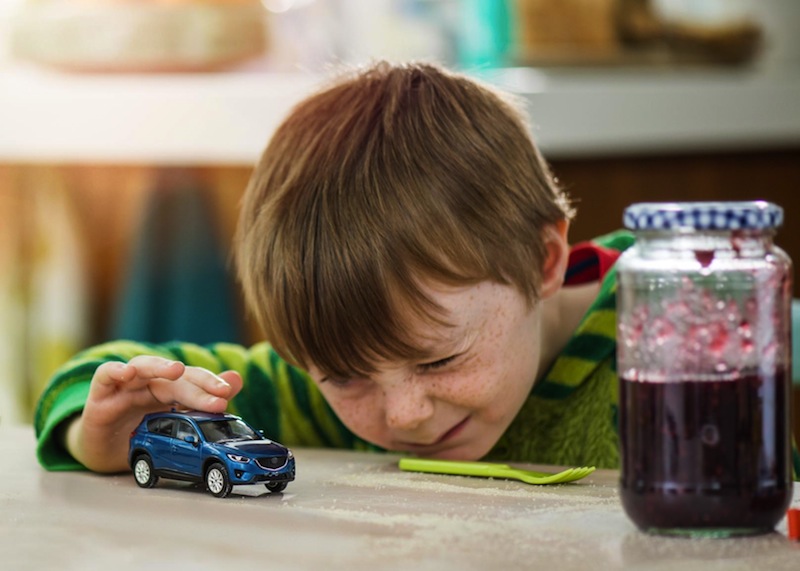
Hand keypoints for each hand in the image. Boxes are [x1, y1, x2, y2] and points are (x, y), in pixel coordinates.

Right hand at [64, 356, 242, 472]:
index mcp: (169, 389)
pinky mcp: (99, 396)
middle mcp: (148, 383)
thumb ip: (203, 401)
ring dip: (158, 367)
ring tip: (176, 369)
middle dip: (197, 386)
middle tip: (218, 395)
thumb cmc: (141, 432)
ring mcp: (124, 387)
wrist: (104, 451)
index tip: (227, 394)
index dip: (210, 385)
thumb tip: (237, 379)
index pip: (193, 381)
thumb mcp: (173, 420)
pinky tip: (127, 373)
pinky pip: (104, 376)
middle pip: (173, 378)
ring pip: (141, 367)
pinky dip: (114, 371)